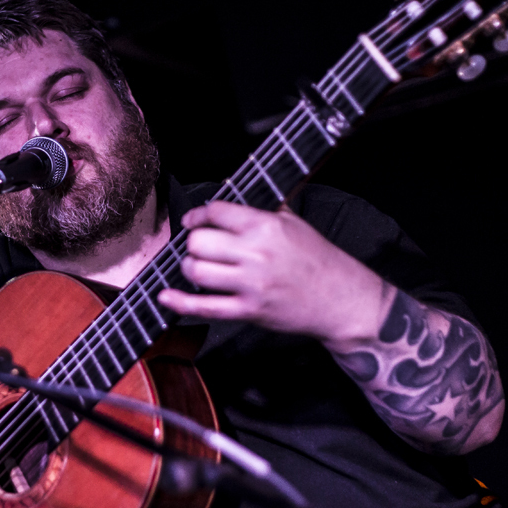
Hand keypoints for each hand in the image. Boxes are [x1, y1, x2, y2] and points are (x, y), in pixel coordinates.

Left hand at [157, 201, 389, 345]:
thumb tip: (225, 196)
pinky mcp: (249, 311)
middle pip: (199, 242)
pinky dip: (180, 303)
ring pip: (196, 271)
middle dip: (194, 243)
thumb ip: (259, 210)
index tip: (192, 220)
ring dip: (191, 268)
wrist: (342, 300)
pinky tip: (166, 296)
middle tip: (202, 247)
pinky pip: (204, 307)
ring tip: (199, 267)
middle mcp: (256, 253)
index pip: (215, 213)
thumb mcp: (293, 223)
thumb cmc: (319, 260)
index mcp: (266, 226)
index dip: (197, 215)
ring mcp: (251, 284)